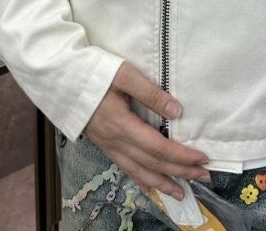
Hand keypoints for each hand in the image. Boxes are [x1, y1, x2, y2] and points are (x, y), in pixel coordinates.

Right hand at [84, 62, 210, 199]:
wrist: (61, 79)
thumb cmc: (94, 73)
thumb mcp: (124, 75)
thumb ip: (150, 93)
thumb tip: (176, 111)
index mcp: (123, 126)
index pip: (159, 148)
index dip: (182, 156)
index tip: (203, 158)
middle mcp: (116, 142)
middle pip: (153, 163)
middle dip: (180, 172)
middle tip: (204, 177)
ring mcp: (108, 145)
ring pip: (139, 171)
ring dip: (163, 182)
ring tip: (181, 193)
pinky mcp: (104, 144)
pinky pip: (126, 168)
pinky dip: (141, 179)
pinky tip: (151, 185)